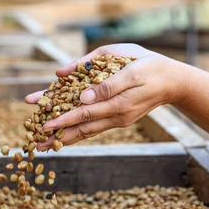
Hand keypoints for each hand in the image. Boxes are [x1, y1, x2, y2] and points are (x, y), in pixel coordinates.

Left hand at [25, 44, 189, 150]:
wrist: (173, 80)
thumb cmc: (147, 64)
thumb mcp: (125, 61)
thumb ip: (100, 76)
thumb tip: (75, 88)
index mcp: (118, 101)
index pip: (84, 113)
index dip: (62, 118)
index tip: (43, 124)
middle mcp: (116, 115)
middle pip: (81, 128)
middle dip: (56, 135)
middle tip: (35, 143)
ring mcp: (117, 120)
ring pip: (86, 131)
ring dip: (63, 139)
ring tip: (42, 146)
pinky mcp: (117, 120)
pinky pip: (93, 129)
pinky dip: (76, 135)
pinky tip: (62, 140)